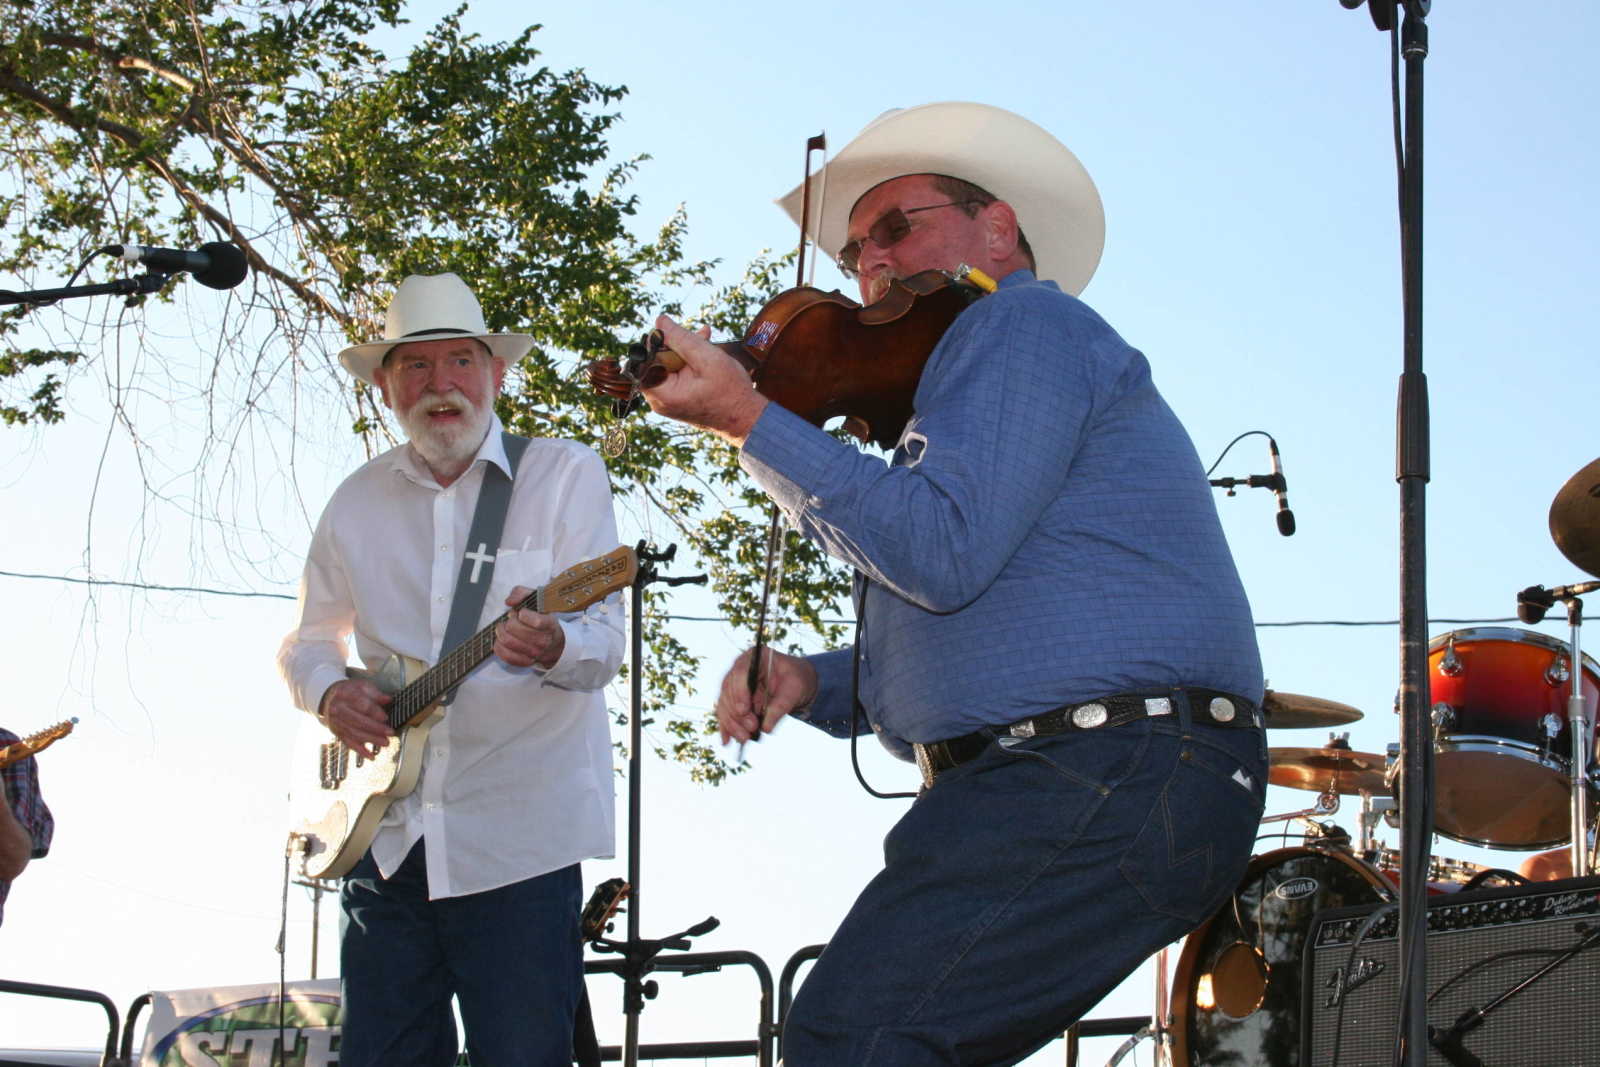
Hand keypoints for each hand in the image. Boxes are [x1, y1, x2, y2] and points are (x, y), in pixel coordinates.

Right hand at [318, 679, 393, 758]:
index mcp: (344, 694)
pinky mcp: (338, 733)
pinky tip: (371, 756)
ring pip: (355, 733)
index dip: (374, 712)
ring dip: (371, 740)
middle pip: (358, 721)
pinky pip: (349, 743)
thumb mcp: (361, 686)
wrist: (329, 699)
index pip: (360, 704)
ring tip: (385, 743)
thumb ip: (374, 693)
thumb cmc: (349, 692)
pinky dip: (360, 751)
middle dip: (375, 728)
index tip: (385, 717)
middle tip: (389, 732)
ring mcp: (337, 723)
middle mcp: (338, 709)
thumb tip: (387, 699)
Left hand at [495, 588, 565, 669]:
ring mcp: (534, 653)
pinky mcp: (525, 662)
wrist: (554, 643)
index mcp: (550, 625)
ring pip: (507, 641)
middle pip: (514, 628)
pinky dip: (498, 646)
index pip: (537, 621)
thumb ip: (522, 592)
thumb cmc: (542, 619)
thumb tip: (509, 602)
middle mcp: (544, 641)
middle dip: (509, 621)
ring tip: (504, 628)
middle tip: (511, 619)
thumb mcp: (537, 600)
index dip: (523, 614)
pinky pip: (506, 655)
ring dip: (501, 631)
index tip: (522, 612)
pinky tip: (500, 640)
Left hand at [639, 315, 767, 444]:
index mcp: (662, 393)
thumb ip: (681, 337)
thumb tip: (660, 320)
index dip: (659, 342)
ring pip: (668, 366)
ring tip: (706, 339)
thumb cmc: (730, 391)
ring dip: (686, 351)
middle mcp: (659, 400)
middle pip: (656, 362)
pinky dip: (689, 363)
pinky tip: (705, 352)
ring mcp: (668, 401)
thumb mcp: (706, 357)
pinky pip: (676, 375)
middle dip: (677, 344)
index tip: (678, 333)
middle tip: (700, 334)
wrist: (746, 417)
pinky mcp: (677, 399)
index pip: (645, 359)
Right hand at [715, 648, 817, 743]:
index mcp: (755, 657)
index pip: (741, 672)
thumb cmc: (796, 680)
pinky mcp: (734, 700)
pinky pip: (726, 713)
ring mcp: (735, 685)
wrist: (796, 683)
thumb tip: (765, 728)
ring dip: (733, 724)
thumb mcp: (794, 690)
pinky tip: (727, 741)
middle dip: (738, 713)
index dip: (739, 691)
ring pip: (726, 705)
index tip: (744, 710)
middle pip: (729, 691)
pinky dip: (727, 727)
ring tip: (744, 739)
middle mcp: (740, 669)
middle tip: (752, 729)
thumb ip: (780, 706)